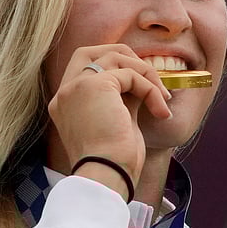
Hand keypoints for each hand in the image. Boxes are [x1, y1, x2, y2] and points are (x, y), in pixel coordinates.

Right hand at [47, 44, 171, 196]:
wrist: (107, 176)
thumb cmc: (114, 162)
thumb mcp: (117, 121)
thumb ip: (122, 97)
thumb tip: (142, 79)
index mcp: (64, 103)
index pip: (83, 66)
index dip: (112, 65)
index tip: (139, 82)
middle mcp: (65, 93)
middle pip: (92, 51)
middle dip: (125, 57)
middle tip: (151, 78)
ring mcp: (76, 87)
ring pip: (115, 58)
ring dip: (146, 74)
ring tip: (161, 99)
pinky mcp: (94, 85)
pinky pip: (130, 74)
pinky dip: (150, 88)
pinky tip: (160, 109)